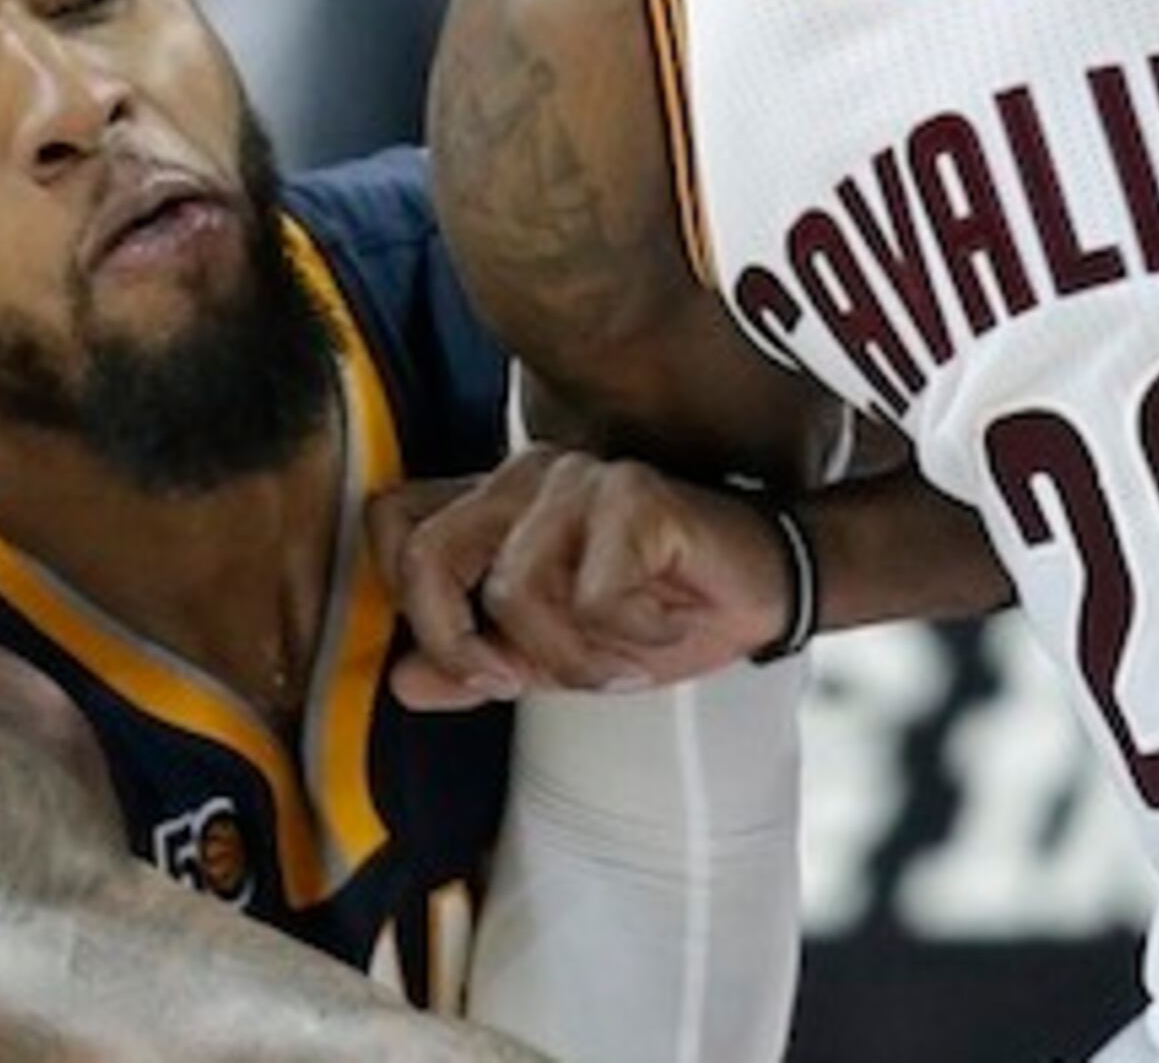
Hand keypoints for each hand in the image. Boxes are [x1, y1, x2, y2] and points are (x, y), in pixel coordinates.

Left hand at [373, 449, 792, 710]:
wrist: (767, 586)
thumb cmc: (665, 608)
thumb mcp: (558, 654)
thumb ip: (480, 662)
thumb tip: (403, 682)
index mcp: (496, 503)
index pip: (391, 520)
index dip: (403, 600)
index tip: (465, 662)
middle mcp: (526, 476)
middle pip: (427, 556)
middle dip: (460, 643)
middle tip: (515, 683)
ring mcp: (578, 478)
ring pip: (513, 590)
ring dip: (568, 657)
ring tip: (619, 665)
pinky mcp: (633, 494)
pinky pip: (591, 595)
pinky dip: (629, 638)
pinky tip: (662, 631)